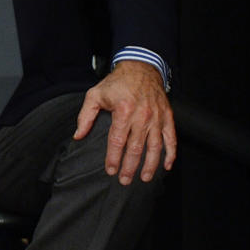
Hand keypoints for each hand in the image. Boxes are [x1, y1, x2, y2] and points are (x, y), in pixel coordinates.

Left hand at [74, 59, 176, 184]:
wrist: (140, 68)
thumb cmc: (116, 82)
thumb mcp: (95, 94)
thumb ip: (85, 116)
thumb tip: (78, 135)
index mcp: (123, 110)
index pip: (117, 140)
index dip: (114, 158)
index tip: (110, 170)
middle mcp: (142, 116)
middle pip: (136, 148)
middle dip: (130, 167)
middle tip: (125, 181)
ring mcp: (157, 117)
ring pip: (155, 147)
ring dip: (150, 165)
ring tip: (145, 178)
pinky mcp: (167, 117)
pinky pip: (171, 139)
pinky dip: (171, 154)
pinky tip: (166, 166)